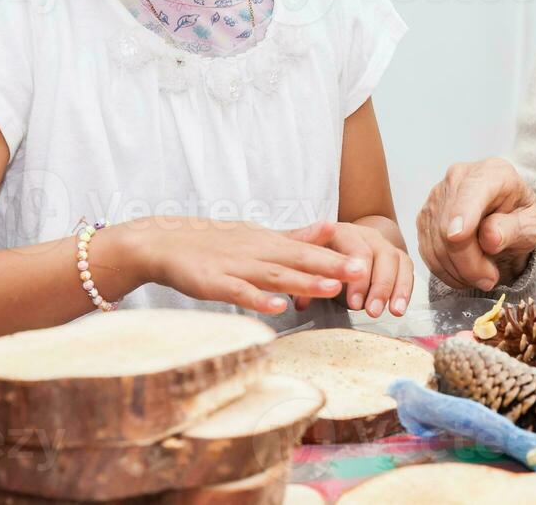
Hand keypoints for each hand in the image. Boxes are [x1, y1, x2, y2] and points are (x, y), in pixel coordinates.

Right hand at [119, 217, 364, 315]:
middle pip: (300, 259)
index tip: (371, 261)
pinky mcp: (214, 282)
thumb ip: (296, 237)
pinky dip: (258, 298)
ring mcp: (237, 267)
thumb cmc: (216, 243)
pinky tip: (277, 306)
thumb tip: (330, 228)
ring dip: (304, 281)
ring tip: (332, 287)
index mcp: (270, 242)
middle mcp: (258, 251)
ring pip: (275, 274)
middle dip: (332, 265)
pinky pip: (238, 291)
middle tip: (363, 272)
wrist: (165, 242)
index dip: (339, 256)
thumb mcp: (260, 236)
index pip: (311, 249)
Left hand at [293, 219, 413, 318]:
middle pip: (379, 254)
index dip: (356, 276)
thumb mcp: (308, 262)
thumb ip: (305, 279)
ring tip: (393, 312)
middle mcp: (366, 234)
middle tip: (372, 311)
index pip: (355, 248)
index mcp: (342, 232)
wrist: (342, 239)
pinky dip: (405, 288)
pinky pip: (406, 268)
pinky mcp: (396, 254)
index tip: (354, 302)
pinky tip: (400, 307)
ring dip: (395, 288)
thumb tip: (301, 302)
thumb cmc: (321, 255)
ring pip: (395, 260)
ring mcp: (383, 243)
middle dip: (378, 285)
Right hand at [417, 157, 535, 291]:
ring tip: (482, 276)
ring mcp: (436, 196)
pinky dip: (446, 271)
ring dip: (459, 271)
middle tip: (490, 280)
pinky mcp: (424, 217)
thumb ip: (514, 228)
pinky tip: (465, 273)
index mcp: (491, 173)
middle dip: (470, 263)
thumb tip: (489, 237)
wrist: (506, 215)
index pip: (470, 194)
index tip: (459, 237)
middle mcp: (458, 178)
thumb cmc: (521, 216)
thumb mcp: (532, 224)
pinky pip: (427, 253)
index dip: (462, 215)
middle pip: (450, 228)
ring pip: (436, 245)